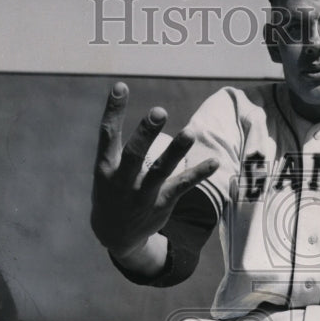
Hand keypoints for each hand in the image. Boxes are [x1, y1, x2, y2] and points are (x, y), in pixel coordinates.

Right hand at [92, 82, 218, 260]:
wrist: (115, 234)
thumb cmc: (112, 190)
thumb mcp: (106, 169)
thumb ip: (116, 144)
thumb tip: (129, 103)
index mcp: (105, 168)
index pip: (107, 135)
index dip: (113, 111)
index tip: (121, 86)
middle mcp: (122, 181)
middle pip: (134, 154)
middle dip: (146, 133)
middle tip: (158, 111)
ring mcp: (142, 194)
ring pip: (161, 170)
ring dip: (176, 151)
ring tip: (190, 132)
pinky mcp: (162, 204)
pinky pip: (182, 186)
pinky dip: (198, 174)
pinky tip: (214, 162)